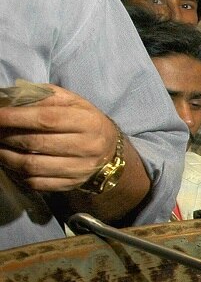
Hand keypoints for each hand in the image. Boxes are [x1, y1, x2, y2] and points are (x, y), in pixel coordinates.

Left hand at [0, 84, 120, 192]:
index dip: (16, 117)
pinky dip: (18, 173)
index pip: (46, 119)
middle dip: (6, 136)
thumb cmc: (84, 121)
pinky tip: (12, 163)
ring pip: (32, 166)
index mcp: (87, 122)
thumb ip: (44, 97)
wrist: (109, 152)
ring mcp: (79, 169)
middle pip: (36, 143)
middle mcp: (87, 147)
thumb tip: (10, 99)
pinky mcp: (71, 184)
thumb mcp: (72, 102)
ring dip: (6, 157)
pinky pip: (37, 183)